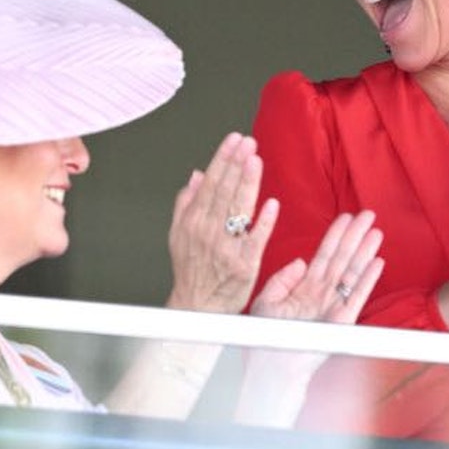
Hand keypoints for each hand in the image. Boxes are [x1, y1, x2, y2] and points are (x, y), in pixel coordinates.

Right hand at [166, 133, 279, 314]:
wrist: (196, 307)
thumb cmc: (191, 271)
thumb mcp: (178, 234)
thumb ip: (186, 203)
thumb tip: (196, 175)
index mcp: (193, 221)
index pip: (210, 183)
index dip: (223, 160)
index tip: (233, 140)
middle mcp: (207, 232)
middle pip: (224, 191)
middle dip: (236, 164)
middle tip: (248, 142)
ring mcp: (226, 248)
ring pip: (238, 209)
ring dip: (247, 183)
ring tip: (255, 160)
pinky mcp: (244, 265)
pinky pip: (255, 239)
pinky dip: (262, 222)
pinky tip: (270, 204)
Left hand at [247, 211, 383, 382]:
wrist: (272, 370)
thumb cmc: (266, 341)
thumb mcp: (266, 303)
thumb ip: (281, 279)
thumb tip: (299, 261)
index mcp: (305, 288)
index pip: (323, 255)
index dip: (335, 235)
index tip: (345, 216)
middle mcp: (322, 295)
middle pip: (342, 258)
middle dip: (355, 235)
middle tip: (369, 214)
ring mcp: (333, 307)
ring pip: (352, 272)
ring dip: (365, 251)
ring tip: (376, 231)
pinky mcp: (342, 322)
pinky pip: (356, 296)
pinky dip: (367, 279)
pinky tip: (378, 262)